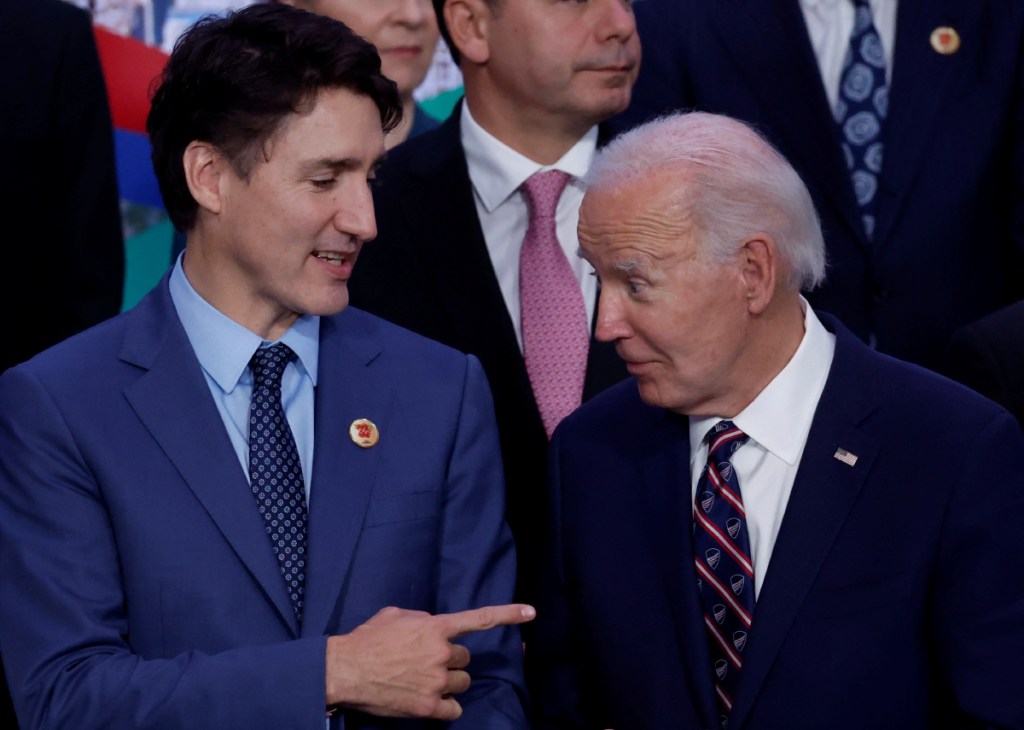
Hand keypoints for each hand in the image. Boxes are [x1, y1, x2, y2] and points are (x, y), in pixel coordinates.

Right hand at [325, 603, 534, 719]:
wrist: (345, 670)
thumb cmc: (367, 639)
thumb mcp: (396, 615)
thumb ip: (422, 619)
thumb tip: (433, 626)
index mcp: (435, 628)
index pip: (478, 619)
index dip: (508, 614)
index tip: (531, 612)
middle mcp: (442, 653)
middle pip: (465, 659)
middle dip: (449, 661)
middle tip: (425, 663)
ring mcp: (437, 681)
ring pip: (462, 683)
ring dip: (448, 683)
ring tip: (422, 681)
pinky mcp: (429, 706)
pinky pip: (454, 708)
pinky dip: (445, 706)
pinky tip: (427, 701)